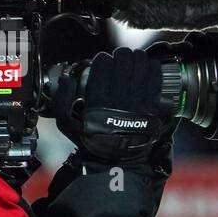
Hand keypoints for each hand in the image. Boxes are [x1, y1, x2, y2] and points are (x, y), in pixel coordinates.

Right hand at [54, 47, 164, 164]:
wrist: (117, 161)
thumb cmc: (92, 141)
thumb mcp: (67, 124)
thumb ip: (62, 100)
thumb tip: (66, 79)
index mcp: (98, 101)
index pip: (103, 65)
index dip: (103, 59)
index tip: (103, 61)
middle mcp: (118, 99)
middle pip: (123, 61)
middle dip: (121, 55)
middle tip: (120, 58)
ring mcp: (137, 102)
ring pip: (140, 66)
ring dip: (137, 58)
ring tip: (135, 59)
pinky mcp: (151, 107)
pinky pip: (155, 80)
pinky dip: (153, 69)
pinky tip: (150, 66)